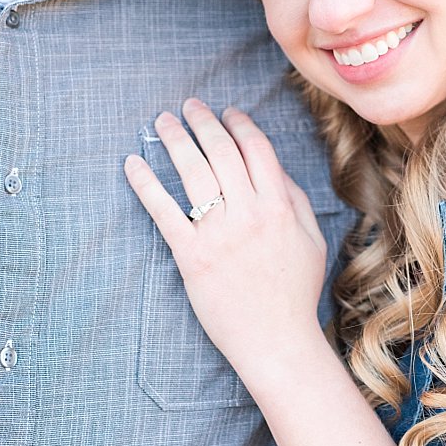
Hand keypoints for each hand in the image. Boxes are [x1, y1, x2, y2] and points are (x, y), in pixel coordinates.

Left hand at [124, 100, 328, 380]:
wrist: (276, 340)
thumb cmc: (295, 293)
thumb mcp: (312, 241)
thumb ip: (296, 201)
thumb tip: (275, 170)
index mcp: (281, 207)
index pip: (257, 150)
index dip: (240, 125)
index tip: (228, 112)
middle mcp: (249, 213)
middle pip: (222, 153)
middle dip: (204, 122)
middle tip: (189, 106)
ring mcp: (218, 234)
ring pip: (193, 172)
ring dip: (175, 140)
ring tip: (162, 122)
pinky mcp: (191, 255)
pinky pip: (163, 211)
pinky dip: (145, 184)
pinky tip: (133, 163)